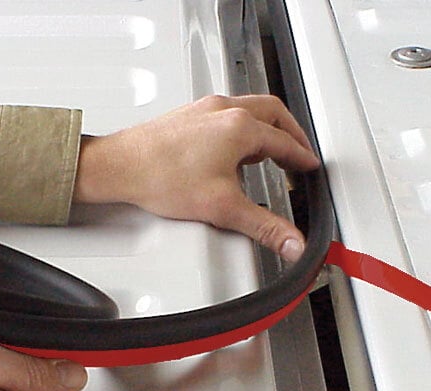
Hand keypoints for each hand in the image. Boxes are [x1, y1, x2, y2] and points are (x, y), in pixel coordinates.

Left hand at [74, 95, 319, 261]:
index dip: (302, 158)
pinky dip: (242, 126)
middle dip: (290, 134)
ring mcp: (204, 109)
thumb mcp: (223, 207)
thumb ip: (264, 227)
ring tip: (270, 152)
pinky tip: (232, 149)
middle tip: (299, 153)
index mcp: (240, 127)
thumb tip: (292, 242)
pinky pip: (227, 112)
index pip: (285, 142)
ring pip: (249, 108)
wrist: (120, 167)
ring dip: (266, 127)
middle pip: (273, 113)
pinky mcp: (188, 115)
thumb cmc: (161, 177)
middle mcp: (224, 110)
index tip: (310, 167)